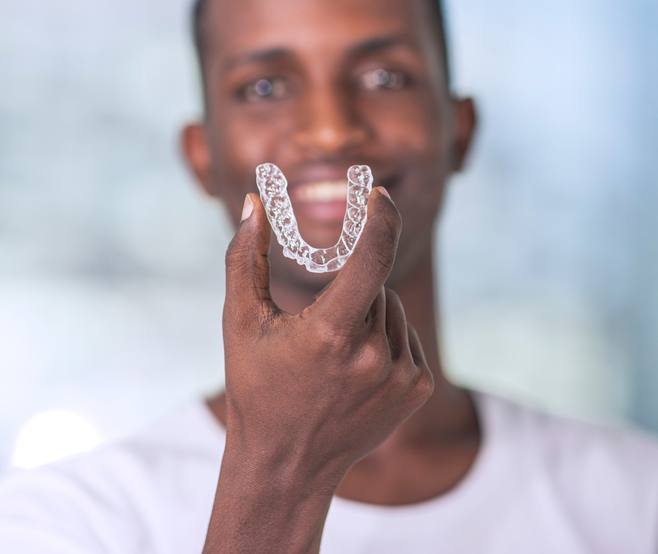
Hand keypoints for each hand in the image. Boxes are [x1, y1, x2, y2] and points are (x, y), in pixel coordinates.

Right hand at [203, 187, 432, 553]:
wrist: (286, 465)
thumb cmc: (256, 388)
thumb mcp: (240, 322)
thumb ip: (245, 256)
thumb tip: (253, 202)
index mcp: (330, 333)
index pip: (374, 255)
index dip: (381, 215)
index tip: (379, 192)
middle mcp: (373, 355)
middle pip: (376, 284)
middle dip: (350, 288)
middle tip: (317, 330)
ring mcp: (400, 375)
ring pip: (392, 310)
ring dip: (368, 314)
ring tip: (333, 357)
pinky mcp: (417, 390)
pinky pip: (406, 339)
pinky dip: (385, 342)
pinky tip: (355, 373)